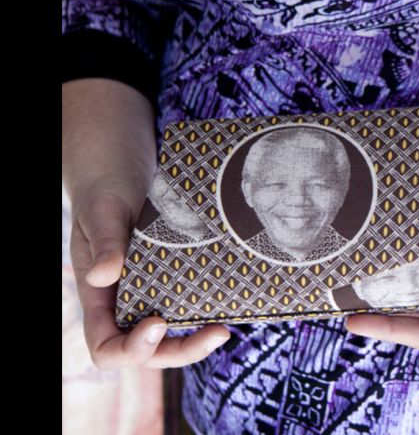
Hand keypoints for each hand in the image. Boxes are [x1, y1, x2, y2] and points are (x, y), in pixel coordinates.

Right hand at [64, 79, 229, 369]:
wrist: (123, 156)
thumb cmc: (106, 180)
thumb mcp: (104, 206)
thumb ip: (103, 240)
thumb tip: (103, 277)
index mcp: (97, 292)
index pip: (106, 345)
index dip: (131, 348)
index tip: (159, 322)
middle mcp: (123, 297)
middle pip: (148, 350)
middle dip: (181, 350)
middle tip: (218, 332)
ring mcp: (150, 287)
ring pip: (172, 332)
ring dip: (197, 337)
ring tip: (227, 326)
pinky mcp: (173, 273)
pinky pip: (188, 302)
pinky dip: (207, 307)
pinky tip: (232, 299)